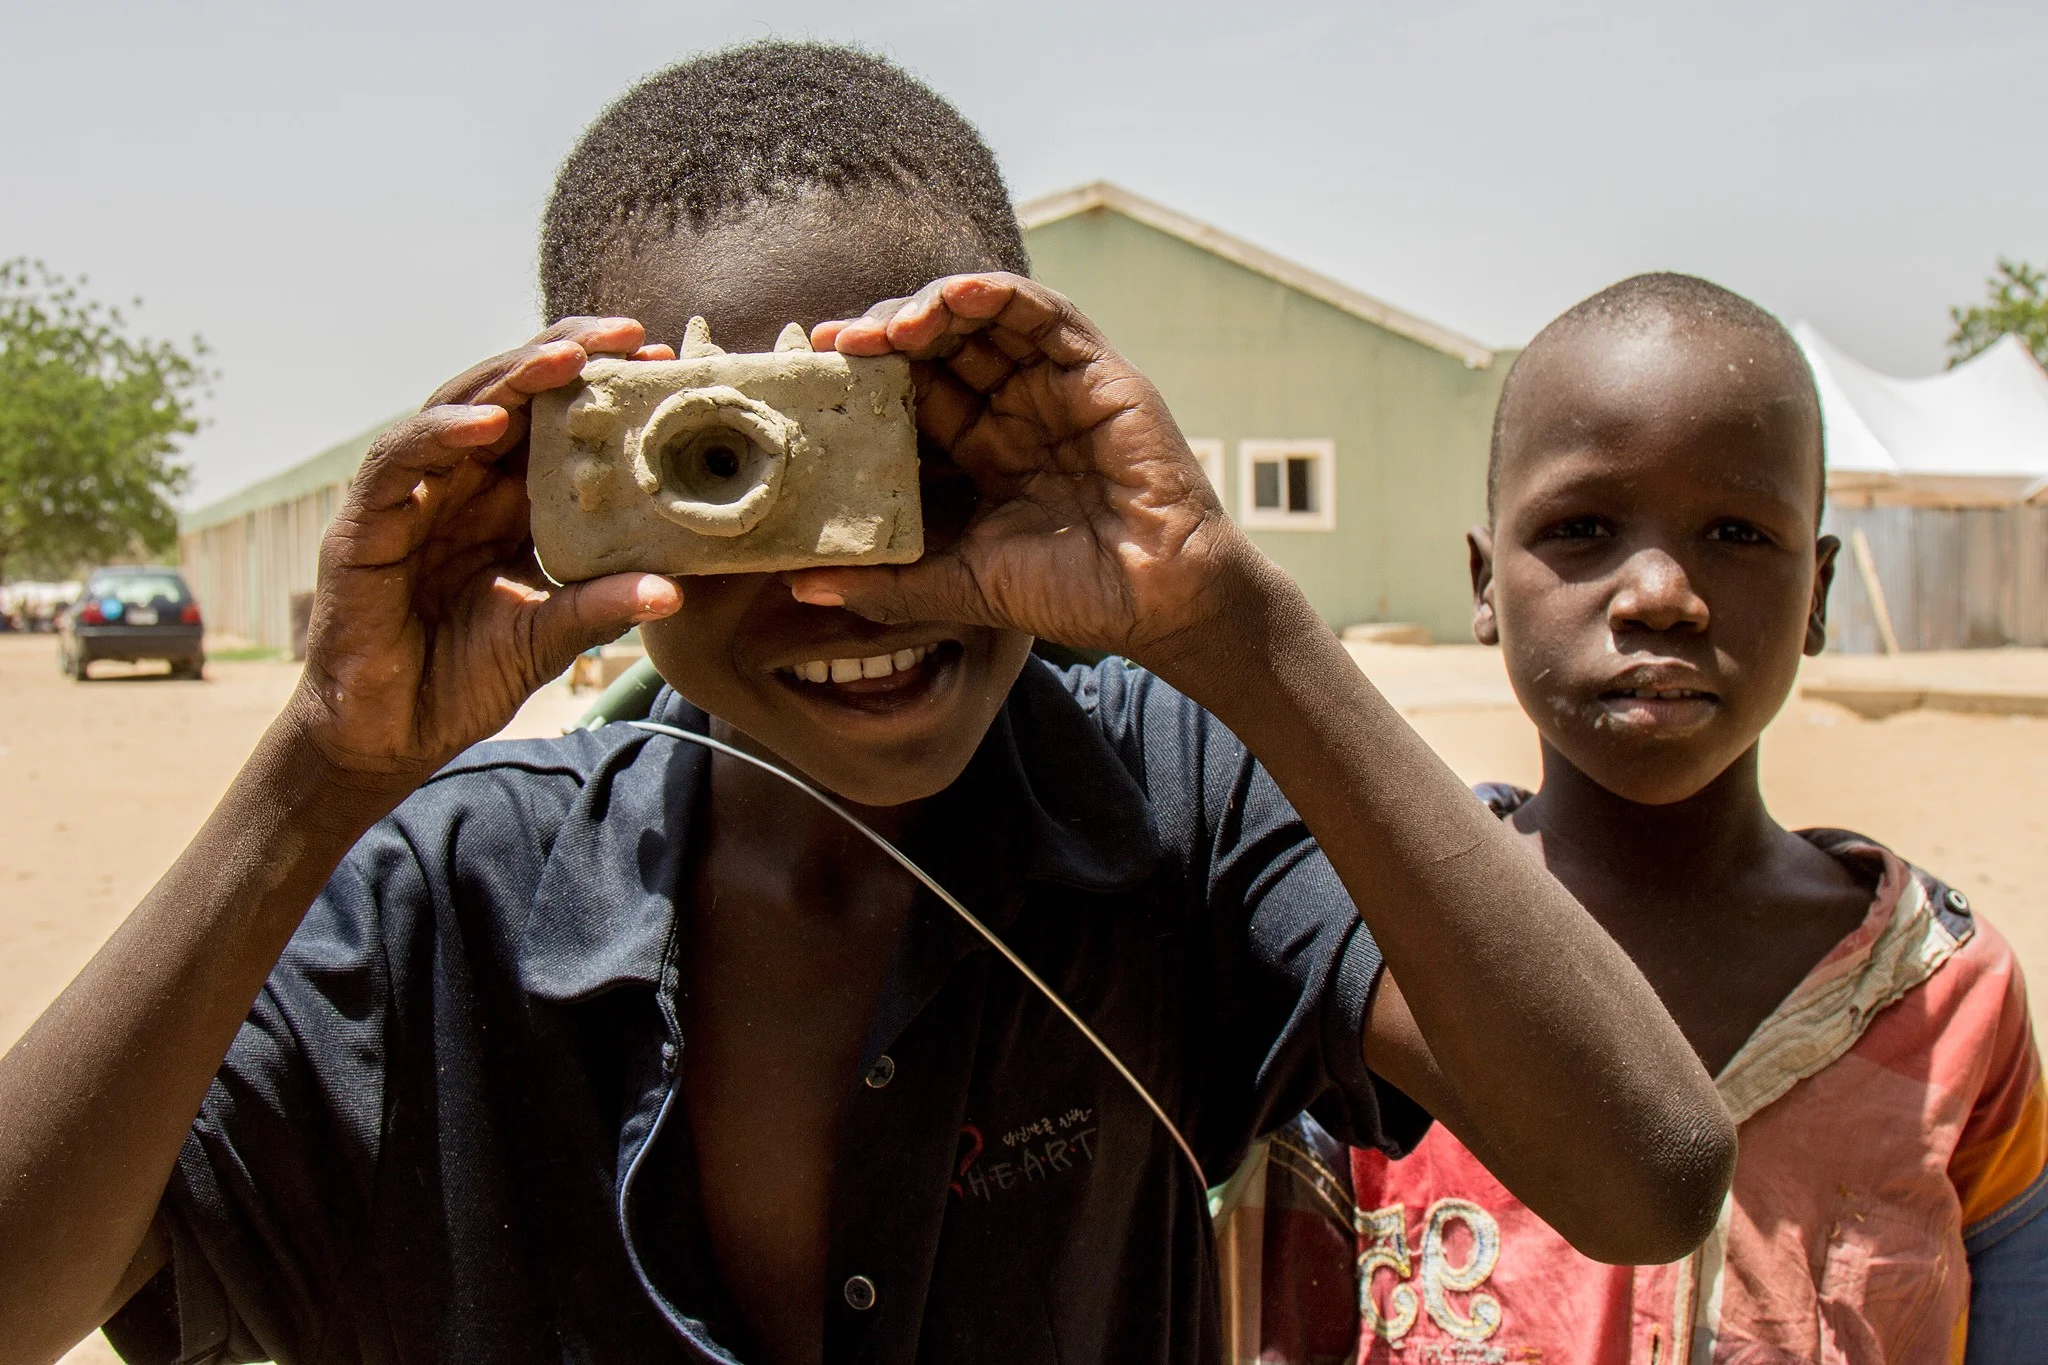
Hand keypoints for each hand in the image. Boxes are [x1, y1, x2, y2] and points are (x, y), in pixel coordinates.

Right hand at [285, 318, 682, 787]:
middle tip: (628, 335)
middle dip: (564, 357)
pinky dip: (439, 435)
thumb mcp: (547, 638)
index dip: (600, 391)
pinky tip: (486, 424)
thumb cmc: (463, 680)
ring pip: (455, 410)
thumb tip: (674, 592)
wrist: (389, 736)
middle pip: (509, 397)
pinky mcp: (363, 524)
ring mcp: (409, 498)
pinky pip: (398, 462)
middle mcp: (458, 486)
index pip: (552, 426)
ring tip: (567, 359)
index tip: (659, 364)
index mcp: (503, 503)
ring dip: (509, 379)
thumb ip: (598, 607)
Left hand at [795, 274, 1244, 666]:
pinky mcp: (1098, 370)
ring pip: (983, 318)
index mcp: (983, 453)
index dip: (865, 381)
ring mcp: (1056, 386)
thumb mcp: (962, 585)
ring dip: (928, 308)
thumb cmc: (1073, 596)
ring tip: (883, 328)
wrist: (1160, 603)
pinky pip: (1041, 311)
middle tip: (832, 345)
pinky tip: (950, 299)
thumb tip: (802, 585)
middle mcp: (1016, 411)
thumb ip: (890, 582)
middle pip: (939, 348)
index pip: (914, 395)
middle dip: (882, 337)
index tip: (813, 378)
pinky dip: (994, 294)